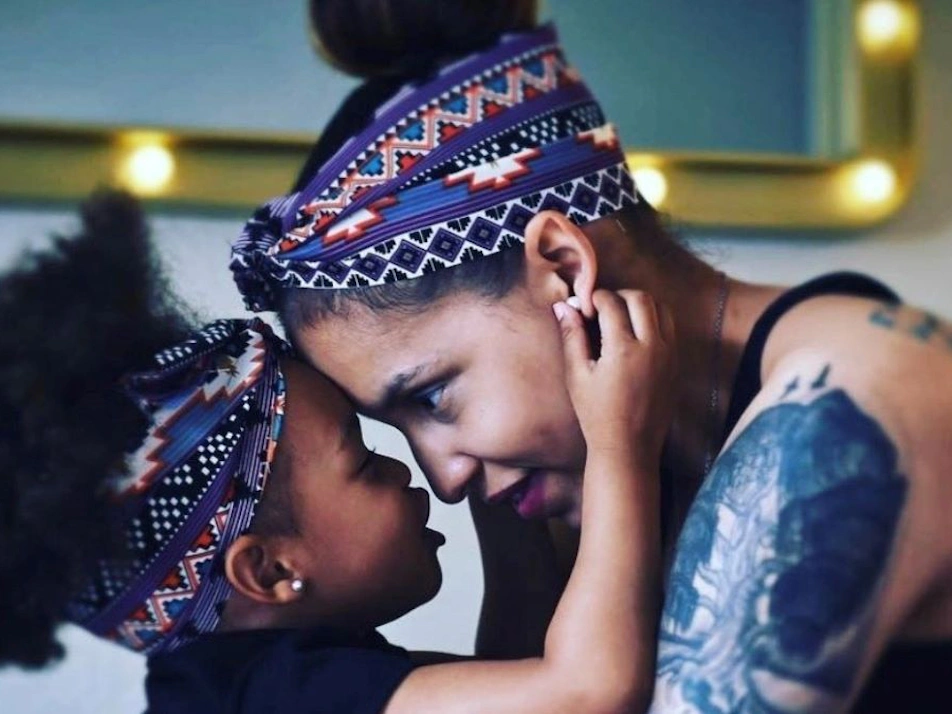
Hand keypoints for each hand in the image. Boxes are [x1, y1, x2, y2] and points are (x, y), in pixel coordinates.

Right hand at [554, 289, 675, 463]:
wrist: (629, 447)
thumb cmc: (596, 414)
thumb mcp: (577, 375)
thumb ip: (572, 336)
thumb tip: (563, 305)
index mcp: (623, 349)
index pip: (612, 302)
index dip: (595, 298)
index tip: (585, 307)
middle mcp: (652, 347)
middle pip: (640, 298)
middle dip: (618, 295)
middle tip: (602, 309)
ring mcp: (669, 355)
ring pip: (661, 308)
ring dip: (640, 305)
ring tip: (620, 319)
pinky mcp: (676, 363)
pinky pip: (670, 328)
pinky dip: (653, 321)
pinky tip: (634, 336)